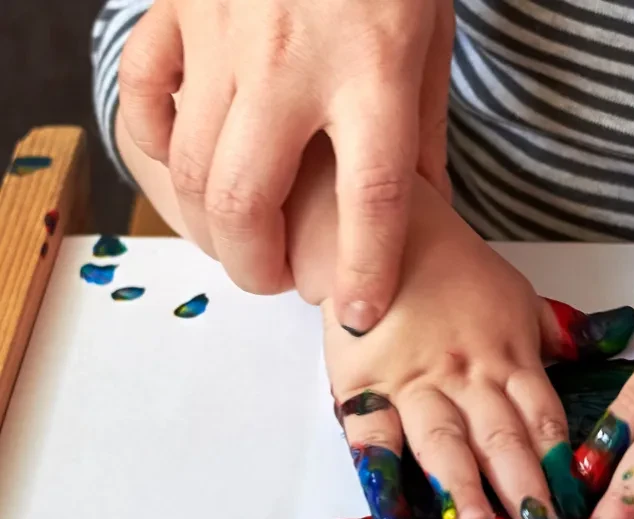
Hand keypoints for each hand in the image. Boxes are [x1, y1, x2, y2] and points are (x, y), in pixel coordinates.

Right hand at [119, 0, 453, 333]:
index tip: (356, 313)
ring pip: (187, 166)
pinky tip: (182, 166)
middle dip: (258, 265)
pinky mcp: (179, 14)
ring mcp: (225, 39)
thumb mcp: (431, 43)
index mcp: (374, 72)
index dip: (363, 272)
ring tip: (240, 243)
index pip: (373, 201)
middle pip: (250, 199)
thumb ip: (424, 135)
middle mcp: (292, 64)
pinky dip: (150, 144)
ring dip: (207, 225)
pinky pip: (142, 95)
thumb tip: (429, 217)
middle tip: (279, 280)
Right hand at [326, 188, 633, 518]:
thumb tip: (616, 337)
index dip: (561, 463)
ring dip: (461, 485)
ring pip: (443, 438)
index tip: (580, 506)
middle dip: (523, 487)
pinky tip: (395, 510)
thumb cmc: (450, 267)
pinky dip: (381, 471)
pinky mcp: (364, 384)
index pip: (543, 417)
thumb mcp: (516, 295)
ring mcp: (415, 382)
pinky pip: (373, 433)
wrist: (378, 228)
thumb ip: (557, 333)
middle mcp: (468, 375)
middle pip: (501, 436)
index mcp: (510, 358)